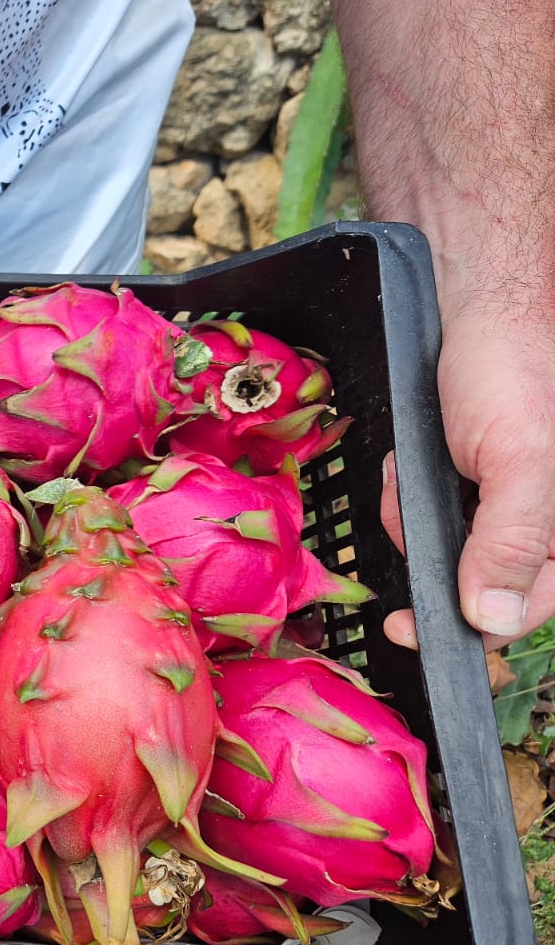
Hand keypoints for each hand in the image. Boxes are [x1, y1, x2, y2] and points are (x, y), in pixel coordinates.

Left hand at [382, 310, 554, 649]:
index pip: (526, 610)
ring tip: (415, 471)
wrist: (477, 314)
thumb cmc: (511, 371)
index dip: (467, 629)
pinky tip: (413, 462)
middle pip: (480, 582)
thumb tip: (494, 619)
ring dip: (416, 518)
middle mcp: (549, 523)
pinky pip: (436, 517)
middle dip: (433, 549)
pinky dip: (413, 495)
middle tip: (412, 508)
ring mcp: (513, 504)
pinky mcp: (480, 486)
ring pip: (450, 551)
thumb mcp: (518, 459)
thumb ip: (511, 542)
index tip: (404, 630)